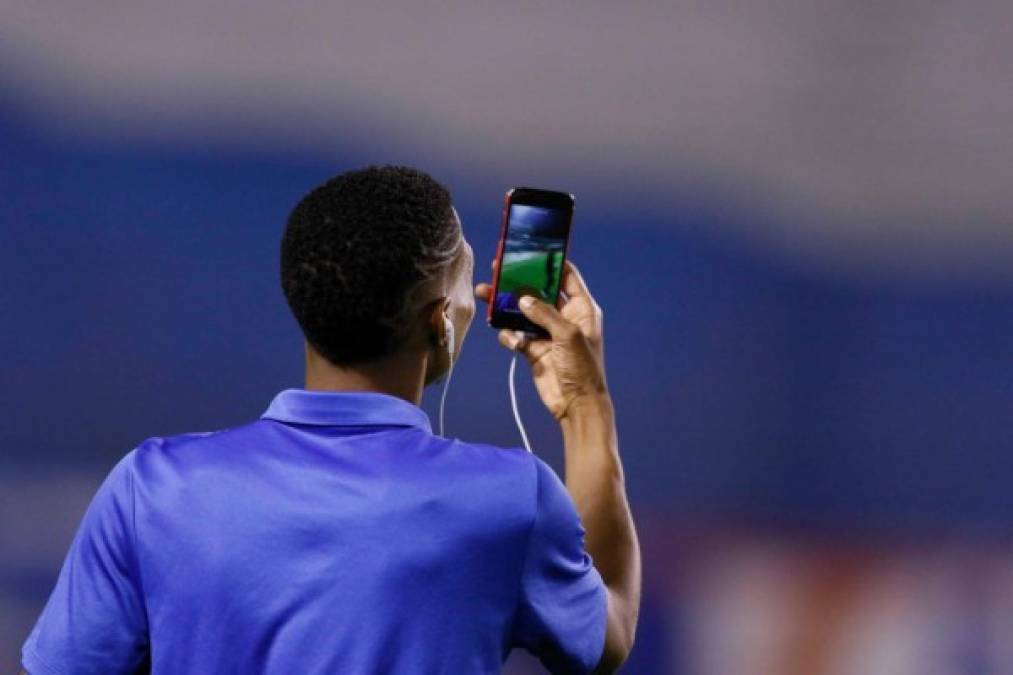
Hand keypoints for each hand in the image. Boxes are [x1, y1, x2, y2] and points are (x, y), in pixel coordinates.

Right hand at [475, 259, 608, 421]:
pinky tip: (510, 340)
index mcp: (581, 308)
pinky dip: (509, 335)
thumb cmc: (583, 369)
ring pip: (521, 312)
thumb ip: (544, 314)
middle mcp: (564, 317)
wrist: (576, 405)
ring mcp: (547, 334)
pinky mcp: (534, 350)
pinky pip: (515, 335)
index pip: (566, 276)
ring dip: (504, 306)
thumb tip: (523, 299)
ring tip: (484, 294)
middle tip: (498, 268)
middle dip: (519, 281)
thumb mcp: (567, 336)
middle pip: (538, 291)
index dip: (549, 262)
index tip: (530, 250)